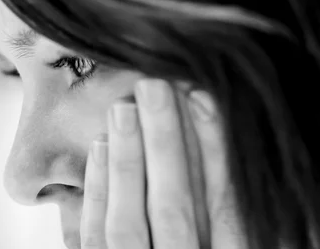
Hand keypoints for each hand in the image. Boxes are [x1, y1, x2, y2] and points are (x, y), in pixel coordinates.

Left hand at [80, 79, 245, 248]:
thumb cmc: (195, 247)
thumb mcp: (225, 243)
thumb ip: (227, 219)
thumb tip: (220, 154)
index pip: (226, 212)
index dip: (216, 154)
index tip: (203, 99)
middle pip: (173, 209)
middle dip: (164, 145)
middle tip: (155, 87)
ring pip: (126, 225)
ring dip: (125, 163)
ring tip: (123, 109)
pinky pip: (92, 240)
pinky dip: (95, 193)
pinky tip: (100, 148)